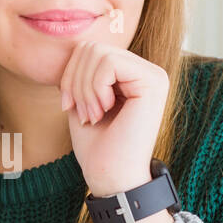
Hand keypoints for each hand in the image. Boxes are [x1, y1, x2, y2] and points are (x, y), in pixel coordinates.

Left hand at [58, 39, 169, 197]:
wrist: (112, 178)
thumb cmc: (97, 147)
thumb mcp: (82, 101)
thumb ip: (81, 72)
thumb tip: (70, 45)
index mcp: (131, 74)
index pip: (89, 49)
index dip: (69, 74)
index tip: (69, 105)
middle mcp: (147, 70)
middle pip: (92, 47)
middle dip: (75, 81)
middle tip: (82, 113)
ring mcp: (153, 74)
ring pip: (98, 53)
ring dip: (84, 88)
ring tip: (92, 115)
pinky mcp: (153, 82)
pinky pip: (109, 63)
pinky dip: (95, 89)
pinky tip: (103, 111)